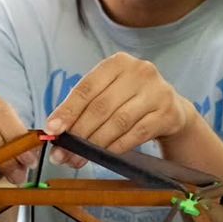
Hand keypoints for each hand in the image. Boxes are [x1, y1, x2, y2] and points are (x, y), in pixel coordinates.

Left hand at [44, 52, 194, 167]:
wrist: (170, 108)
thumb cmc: (129, 100)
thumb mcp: (108, 92)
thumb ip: (83, 107)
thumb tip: (55, 130)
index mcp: (118, 62)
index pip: (86, 88)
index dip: (68, 110)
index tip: (52, 129)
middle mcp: (139, 72)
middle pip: (101, 107)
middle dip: (79, 134)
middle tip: (63, 154)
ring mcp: (157, 92)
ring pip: (118, 122)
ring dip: (95, 144)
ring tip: (79, 159)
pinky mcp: (168, 114)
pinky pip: (136, 134)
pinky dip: (116, 147)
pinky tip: (104, 155)